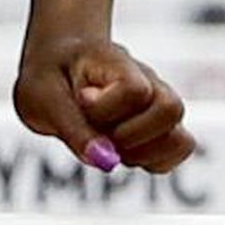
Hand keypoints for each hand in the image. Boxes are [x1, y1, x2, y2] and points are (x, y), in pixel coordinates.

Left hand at [13, 32, 193, 175]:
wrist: (57, 64)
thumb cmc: (49, 78)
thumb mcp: (43, 99)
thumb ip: (73, 129)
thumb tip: (108, 161)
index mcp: (117, 61)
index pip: (136, 90)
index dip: (105, 110)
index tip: (81, 102)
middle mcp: (149, 80)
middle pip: (172, 109)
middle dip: (129, 137)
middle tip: (99, 132)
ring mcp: (160, 103)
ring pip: (182, 139)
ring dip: (143, 154)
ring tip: (111, 145)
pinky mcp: (163, 126)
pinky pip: (179, 151)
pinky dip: (152, 162)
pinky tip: (123, 152)